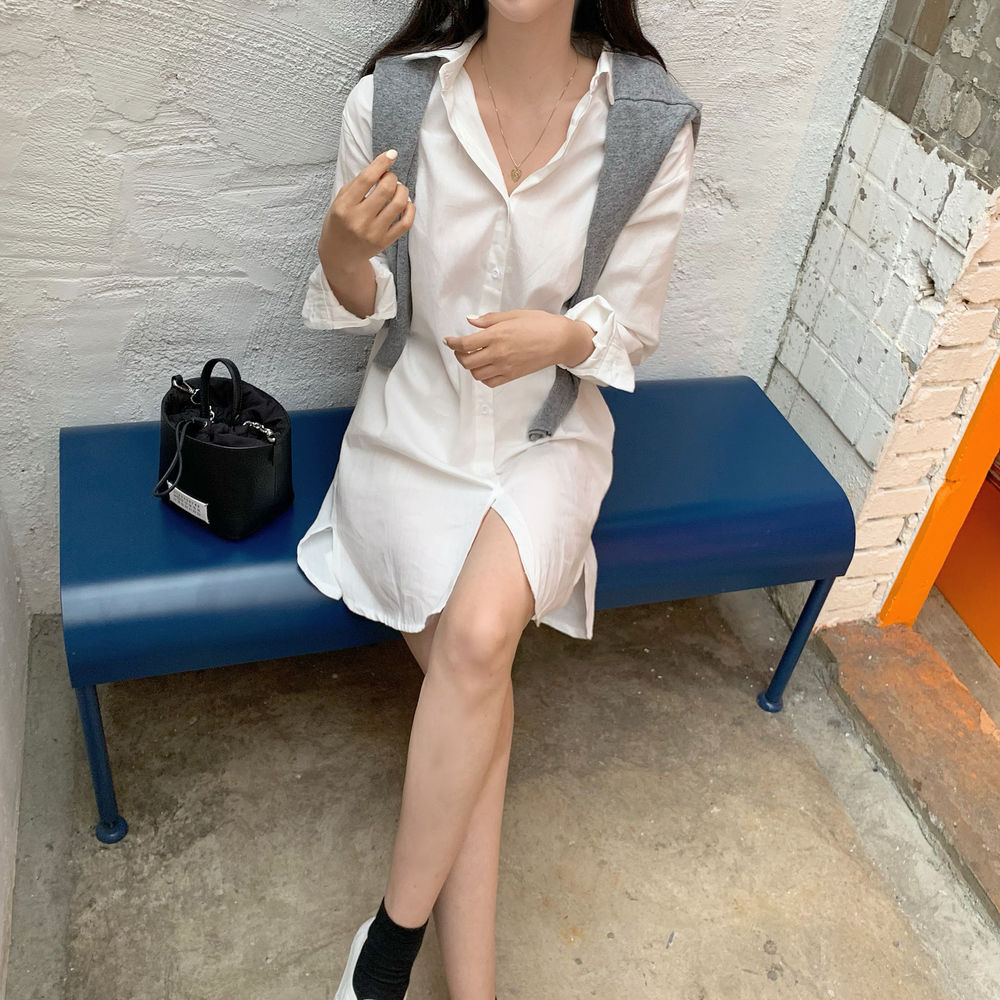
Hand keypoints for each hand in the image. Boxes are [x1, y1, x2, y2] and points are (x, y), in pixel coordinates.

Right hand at [318, 149, 414, 272]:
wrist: (340, 255)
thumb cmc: (339, 223)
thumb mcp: (339, 202)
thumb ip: (357, 185)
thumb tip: (382, 167)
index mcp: (344, 207)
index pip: (366, 179)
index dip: (381, 163)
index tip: (391, 154)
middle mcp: (359, 220)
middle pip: (386, 189)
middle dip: (391, 177)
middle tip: (388, 178)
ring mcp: (374, 232)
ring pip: (399, 203)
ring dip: (402, 190)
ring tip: (397, 189)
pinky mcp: (386, 242)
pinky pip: (406, 222)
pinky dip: (410, 208)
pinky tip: (405, 203)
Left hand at [443, 310, 595, 387]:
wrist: (560, 340)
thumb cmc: (540, 324)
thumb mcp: (513, 315)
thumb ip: (489, 319)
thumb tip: (470, 320)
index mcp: (497, 335)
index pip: (465, 344)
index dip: (452, 343)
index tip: (448, 340)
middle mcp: (498, 353)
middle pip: (467, 361)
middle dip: (459, 355)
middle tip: (459, 348)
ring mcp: (505, 367)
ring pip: (476, 374)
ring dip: (470, 366)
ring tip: (473, 357)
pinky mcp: (512, 375)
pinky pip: (490, 382)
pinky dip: (482, 377)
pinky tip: (485, 367)